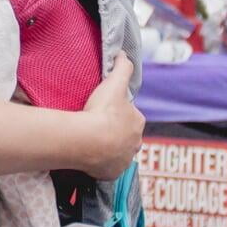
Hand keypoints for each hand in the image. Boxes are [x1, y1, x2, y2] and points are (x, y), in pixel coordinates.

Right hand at [76, 53, 144, 180]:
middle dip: (115, 132)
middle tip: (96, 126)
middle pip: (126, 135)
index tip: (104, 111)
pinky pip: (108, 167)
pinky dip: (102, 163)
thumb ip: (122, 67)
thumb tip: (123, 53)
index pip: (131, 115)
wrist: (88, 140)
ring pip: (118, 152)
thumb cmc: (102, 111)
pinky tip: (91, 156)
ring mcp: (124, 160)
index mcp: (138, 121)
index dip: (118, 112)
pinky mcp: (112, 173)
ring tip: (92, 141)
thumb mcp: (113, 83)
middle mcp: (135, 143)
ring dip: (109, 148)